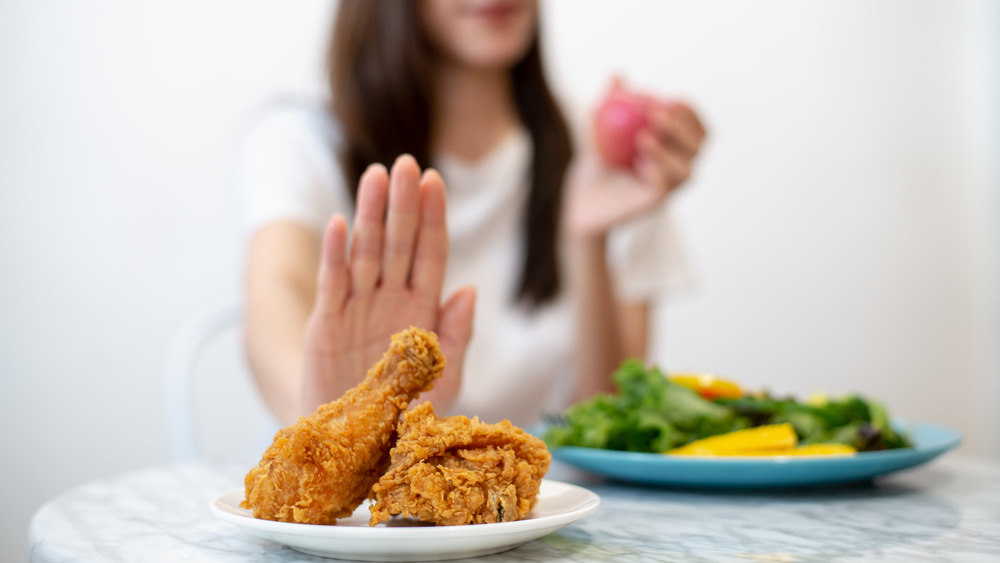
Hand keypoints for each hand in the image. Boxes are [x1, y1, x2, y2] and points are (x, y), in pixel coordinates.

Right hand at [300, 155, 475, 413]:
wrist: (355, 447)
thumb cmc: (402, 415)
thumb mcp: (442, 380)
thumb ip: (456, 336)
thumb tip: (469, 287)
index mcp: (422, 310)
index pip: (429, 254)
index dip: (433, 219)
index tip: (435, 182)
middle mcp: (390, 301)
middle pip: (399, 243)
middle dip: (403, 204)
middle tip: (406, 162)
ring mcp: (356, 309)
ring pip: (365, 253)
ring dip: (370, 215)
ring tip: (375, 176)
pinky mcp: (325, 325)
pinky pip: (332, 285)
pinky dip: (336, 255)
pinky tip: (340, 224)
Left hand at [565, 85, 706, 237]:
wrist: (579, 198)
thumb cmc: (596, 161)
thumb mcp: (599, 126)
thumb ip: (610, 102)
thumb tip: (617, 74)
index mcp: (674, 146)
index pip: (697, 129)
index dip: (691, 113)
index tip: (673, 99)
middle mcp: (677, 168)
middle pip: (699, 148)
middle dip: (684, 128)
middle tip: (657, 114)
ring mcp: (668, 189)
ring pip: (686, 171)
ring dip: (669, 152)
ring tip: (643, 138)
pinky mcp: (653, 204)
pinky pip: (665, 189)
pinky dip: (656, 173)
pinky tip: (639, 164)